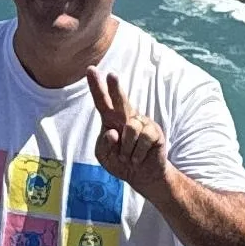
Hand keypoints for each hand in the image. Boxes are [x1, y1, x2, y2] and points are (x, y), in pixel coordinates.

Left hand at [89, 69, 167, 188]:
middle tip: (111, 75)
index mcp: (111, 119)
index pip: (102, 101)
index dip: (96, 86)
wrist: (142, 176)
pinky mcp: (154, 131)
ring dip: (126, 149)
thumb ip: (104, 144)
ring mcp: (142, 123)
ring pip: (130, 129)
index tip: (90, 69)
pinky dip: (137, 153)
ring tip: (128, 158)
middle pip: (120, 100)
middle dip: (115, 87)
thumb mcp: (104, 156)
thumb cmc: (121, 162)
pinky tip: (138, 158)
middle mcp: (126, 117)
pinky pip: (143, 138)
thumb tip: (112, 131)